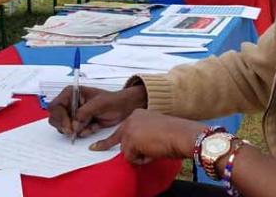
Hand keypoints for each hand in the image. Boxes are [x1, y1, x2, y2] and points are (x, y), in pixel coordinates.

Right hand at [48, 85, 146, 137]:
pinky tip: (92, 128)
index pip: (56, 106)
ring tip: (88, 127)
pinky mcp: (78, 123)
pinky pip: (73, 132)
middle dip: (64, 126)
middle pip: (55, 117)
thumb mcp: (99, 104)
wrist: (123, 108)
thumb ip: (84, 113)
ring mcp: (73, 114)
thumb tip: (73, 124)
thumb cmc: (112, 101)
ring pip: (62, 126)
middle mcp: (69, 103)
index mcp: (71, 93)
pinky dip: (82, 133)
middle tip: (74, 132)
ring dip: (74, 130)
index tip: (69, 127)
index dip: (60, 117)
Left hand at [89, 109, 206, 164]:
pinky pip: (130, 158)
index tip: (97, 145)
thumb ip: (143, 136)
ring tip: (154, 150)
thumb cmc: (175, 134)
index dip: (113, 140)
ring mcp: (129, 129)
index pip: (123, 129)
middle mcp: (131, 119)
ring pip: (126, 151)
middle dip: (112, 146)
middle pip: (119, 139)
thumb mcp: (156, 130)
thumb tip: (136, 150)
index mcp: (138, 114)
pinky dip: (141, 160)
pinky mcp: (130, 140)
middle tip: (93, 148)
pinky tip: (152, 152)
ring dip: (139, 156)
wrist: (182, 134)